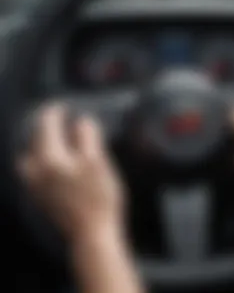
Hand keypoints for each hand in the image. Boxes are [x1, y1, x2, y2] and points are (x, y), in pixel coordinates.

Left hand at [18, 105, 124, 243]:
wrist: (93, 232)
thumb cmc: (99, 196)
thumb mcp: (97, 161)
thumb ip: (87, 137)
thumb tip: (82, 121)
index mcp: (51, 158)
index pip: (46, 126)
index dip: (53, 112)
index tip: (61, 105)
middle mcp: (37, 170)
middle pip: (34, 140)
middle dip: (44, 126)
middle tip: (57, 118)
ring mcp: (36, 185)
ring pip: (29, 156)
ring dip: (38, 144)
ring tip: (52, 138)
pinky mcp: (41, 197)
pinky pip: (32, 171)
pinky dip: (39, 159)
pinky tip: (53, 161)